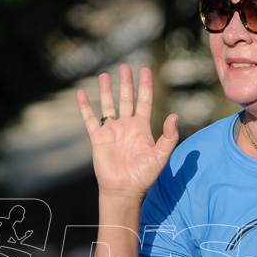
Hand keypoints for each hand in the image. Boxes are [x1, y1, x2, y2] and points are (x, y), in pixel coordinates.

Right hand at [77, 65, 178, 199]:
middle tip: (125, 66)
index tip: (146, 70)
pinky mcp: (98, 138)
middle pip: (126, 99)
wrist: (125, 189)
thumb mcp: (161, 155)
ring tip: (104, 75)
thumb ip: (169, 136)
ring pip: (108, 105)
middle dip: (126, 83)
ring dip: (106, 90)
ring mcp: (112, 131)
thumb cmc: (144, 175)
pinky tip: (81, 93)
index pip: (145, 101)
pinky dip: (85, 106)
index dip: (145, 86)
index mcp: (142, 128)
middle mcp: (127, 126)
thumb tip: (175, 115)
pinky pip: (90, 119)